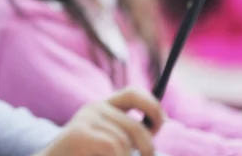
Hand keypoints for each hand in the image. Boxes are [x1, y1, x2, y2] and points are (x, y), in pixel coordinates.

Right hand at [38, 87, 164, 155]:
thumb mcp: (108, 143)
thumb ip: (127, 134)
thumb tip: (159, 129)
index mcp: (103, 108)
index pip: (133, 93)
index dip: (153, 107)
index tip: (161, 124)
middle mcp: (94, 108)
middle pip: (135, 125)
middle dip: (147, 145)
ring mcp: (85, 119)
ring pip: (124, 142)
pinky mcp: (79, 134)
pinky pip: (112, 147)